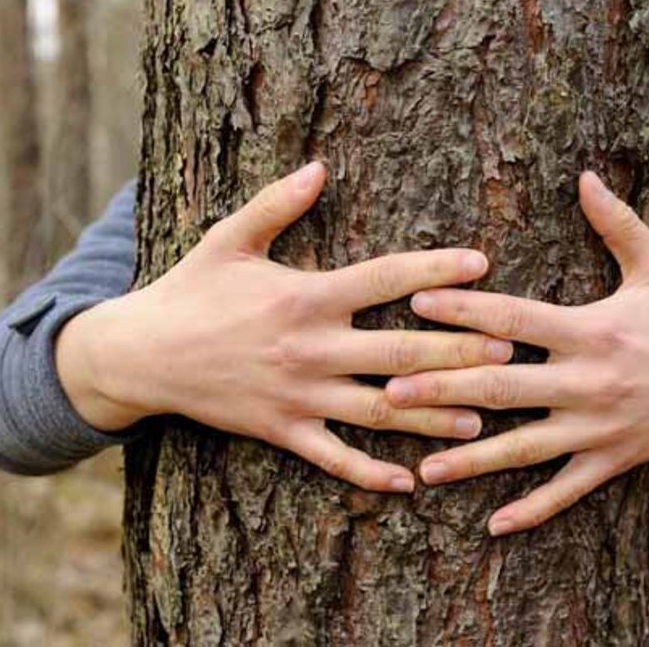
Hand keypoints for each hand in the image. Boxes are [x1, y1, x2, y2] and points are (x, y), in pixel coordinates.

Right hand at [56, 163, 513, 491]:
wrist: (139, 355)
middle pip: (399, 351)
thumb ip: (277, 203)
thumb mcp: (228, 238)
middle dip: (457, 352)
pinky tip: (409, 482)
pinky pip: (333, 457)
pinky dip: (370, 472)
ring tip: (481, 421)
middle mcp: (309, 348)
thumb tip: (321, 165)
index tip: (481, 264)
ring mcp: (297, 395)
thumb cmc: (190, 290)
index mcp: (304, 296)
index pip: (384, 278)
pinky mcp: (281, 430)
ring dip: (432, 416)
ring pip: (378, 410)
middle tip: (509, 352)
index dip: (435, 270)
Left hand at [386, 172, 648, 533]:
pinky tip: (493, 526)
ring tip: (423, 470)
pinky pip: (567, 490)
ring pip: (525, 447)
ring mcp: (599, 427)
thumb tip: (584, 174)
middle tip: (389, 394)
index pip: (514, 318)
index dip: (464, 308)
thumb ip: (616, 222)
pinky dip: (533, 510)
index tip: (415, 302)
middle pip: (503, 386)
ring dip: (472, 459)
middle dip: (444, 391)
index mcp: (592, 330)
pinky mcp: (613, 460)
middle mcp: (590, 381)